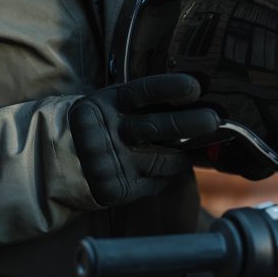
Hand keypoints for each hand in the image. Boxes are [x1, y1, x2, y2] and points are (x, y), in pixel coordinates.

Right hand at [68, 73, 219, 206]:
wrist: (64, 159)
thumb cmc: (103, 125)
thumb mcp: (112, 106)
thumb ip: (143, 104)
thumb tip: (195, 98)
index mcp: (106, 104)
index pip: (141, 93)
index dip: (168, 89)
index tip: (194, 88)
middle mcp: (107, 132)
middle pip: (154, 126)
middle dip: (188, 123)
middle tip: (213, 120)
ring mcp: (111, 162)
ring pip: (162, 160)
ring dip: (183, 155)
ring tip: (194, 149)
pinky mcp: (116, 188)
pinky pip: (156, 182)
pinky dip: (166, 176)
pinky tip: (165, 169)